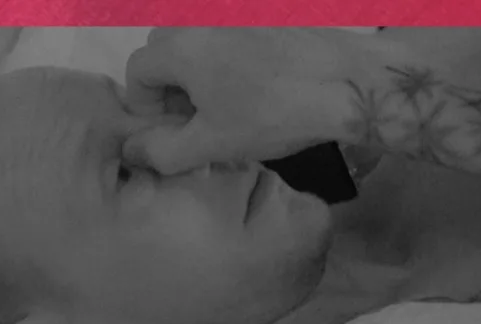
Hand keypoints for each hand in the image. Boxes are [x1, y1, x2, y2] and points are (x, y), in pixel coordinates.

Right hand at [123, 28, 382, 174]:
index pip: (138, 71)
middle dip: (169, 84)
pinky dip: (227, 54)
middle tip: (194, 118)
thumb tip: (133, 151)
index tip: (167, 130)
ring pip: (196, 37)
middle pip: (164, 48)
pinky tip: (254, 82)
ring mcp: (236, 9)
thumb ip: (162, 152)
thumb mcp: (213, 144)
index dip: (145, 106)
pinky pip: (228, 30)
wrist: (347, 83)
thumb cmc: (275, 114)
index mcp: (181, 45)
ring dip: (197, 68)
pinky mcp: (266, 11)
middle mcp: (203, 16)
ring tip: (225, 102)